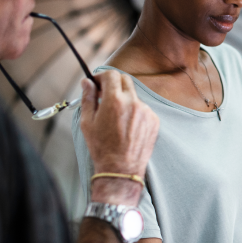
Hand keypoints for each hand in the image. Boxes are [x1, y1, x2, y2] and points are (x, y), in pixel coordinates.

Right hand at [80, 70, 159, 206]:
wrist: (121, 168)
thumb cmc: (101, 147)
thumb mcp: (88, 122)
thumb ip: (88, 98)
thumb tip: (87, 82)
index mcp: (115, 101)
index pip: (111, 74)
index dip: (102, 77)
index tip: (97, 84)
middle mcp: (133, 103)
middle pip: (125, 80)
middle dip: (114, 84)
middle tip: (105, 96)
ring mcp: (146, 111)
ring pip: (134, 96)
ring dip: (124, 100)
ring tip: (115, 119)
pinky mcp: (154, 120)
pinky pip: (143, 109)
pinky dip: (134, 112)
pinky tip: (127, 127)